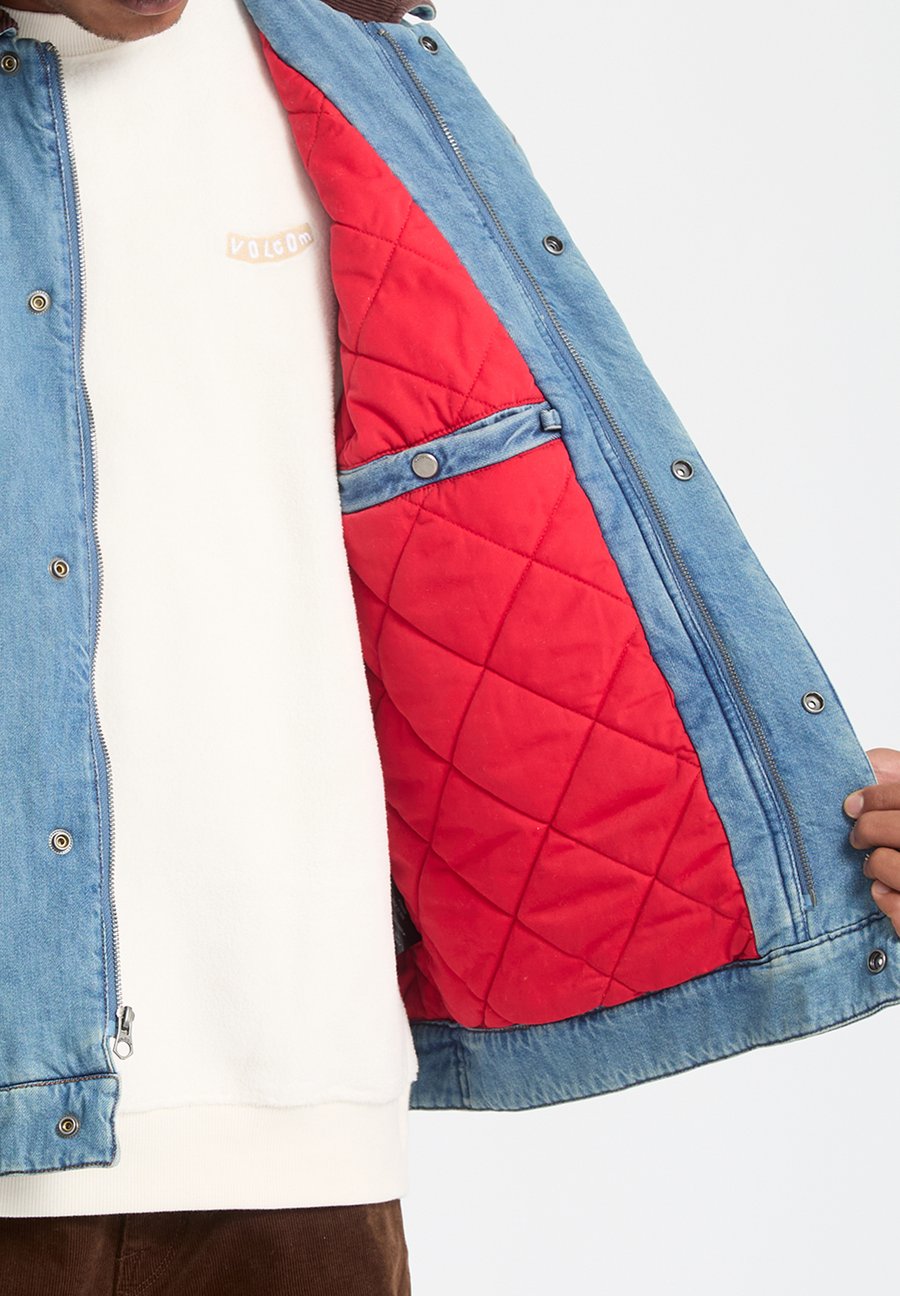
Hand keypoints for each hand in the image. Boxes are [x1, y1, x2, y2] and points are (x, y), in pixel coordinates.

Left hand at [843, 746, 899, 936]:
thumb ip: (891, 771)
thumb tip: (864, 764)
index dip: (875, 798)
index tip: (851, 805)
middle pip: (899, 828)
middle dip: (869, 829)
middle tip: (857, 837)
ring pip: (894, 865)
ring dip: (876, 864)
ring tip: (873, 864)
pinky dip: (886, 900)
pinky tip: (884, 890)